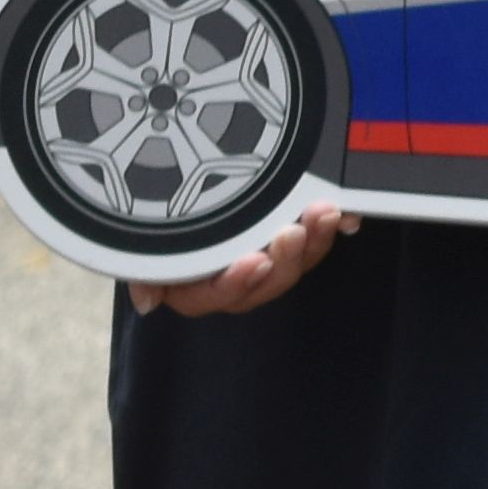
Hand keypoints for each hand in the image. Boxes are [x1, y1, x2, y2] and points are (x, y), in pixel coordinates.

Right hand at [127, 203, 353, 316]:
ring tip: (323, 213)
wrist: (173, 185)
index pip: (214, 296)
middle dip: (284, 259)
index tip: (253, 262)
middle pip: (265, 282)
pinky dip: (330, 228)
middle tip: (293, 231)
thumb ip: (143, 270)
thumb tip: (147, 303)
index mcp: (194, 286)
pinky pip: (314, 240)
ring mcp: (265, 259)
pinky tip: (347, 215)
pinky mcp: (289, 239)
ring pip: (295, 262)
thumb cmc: (152, 220)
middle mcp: (233, 280)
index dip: (235, 283)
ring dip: (312, 240)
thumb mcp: (140, 241)